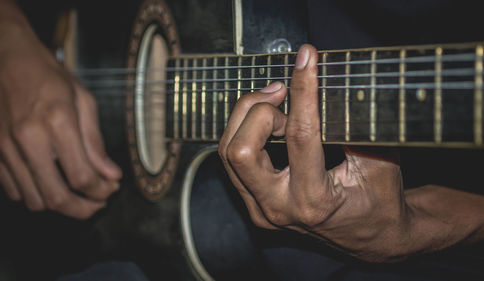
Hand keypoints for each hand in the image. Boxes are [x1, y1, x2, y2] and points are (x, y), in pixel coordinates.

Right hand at [0, 21, 121, 218]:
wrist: (2, 56)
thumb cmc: (47, 74)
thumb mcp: (83, 100)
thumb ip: (96, 142)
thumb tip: (111, 174)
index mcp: (58, 122)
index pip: (82, 176)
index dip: (100, 192)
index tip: (110, 190)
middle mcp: (28, 138)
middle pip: (56, 197)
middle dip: (82, 210)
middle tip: (96, 205)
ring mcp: (5, 147)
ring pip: (33, 200)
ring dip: (59, 206)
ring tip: (76, 195)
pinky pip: (13, 190)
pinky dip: (34, 195)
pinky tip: (49, 183)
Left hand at [219, 44, 410, 261]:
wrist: (371, 237)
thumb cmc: (379, 200)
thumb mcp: (380, 162)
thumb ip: (354, 127)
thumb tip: (330, 84)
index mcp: (315, 201)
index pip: (300, 135)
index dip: (303, 90)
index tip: (306, 58)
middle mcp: (279, 209)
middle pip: (240, 150)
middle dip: (259, 110)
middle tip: (285, 93)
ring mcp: (261, 210)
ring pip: (228, 152)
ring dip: (248, 117)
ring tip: (279, 104)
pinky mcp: (254, 205)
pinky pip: (232, 161)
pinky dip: (244, 131)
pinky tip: (268, 121)